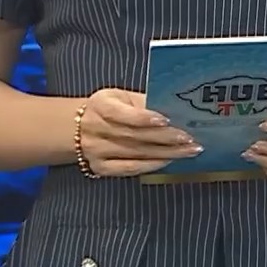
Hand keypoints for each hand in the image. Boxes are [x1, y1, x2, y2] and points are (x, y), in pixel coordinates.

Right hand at [78, 88, 199, 176]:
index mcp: (101, 105)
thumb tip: (177, 107)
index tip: (166, 119)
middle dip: (166, 138)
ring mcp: (96, 151)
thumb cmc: (109, 108)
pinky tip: (168, 161)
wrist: (76, 127)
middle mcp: (96, 128)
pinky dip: (150, 166)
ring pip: (136, 153)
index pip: (122, 113)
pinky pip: (129, 169)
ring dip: (166, 153)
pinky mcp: (100, 167)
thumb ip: (144, 102)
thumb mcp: (121, 97)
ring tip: (189, 150)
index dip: (144, 117)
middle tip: (190, 139)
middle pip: (135, 135)